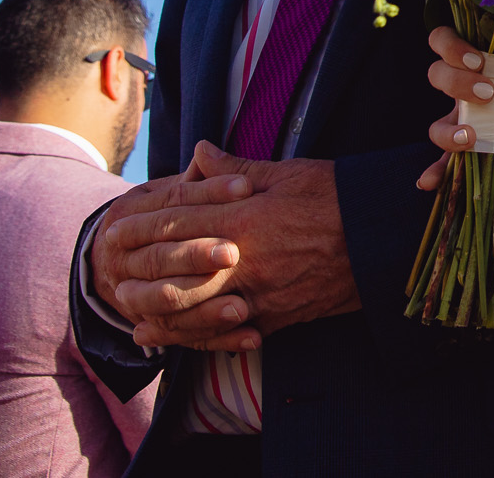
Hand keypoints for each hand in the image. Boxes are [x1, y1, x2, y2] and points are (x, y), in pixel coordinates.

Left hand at [112, 142, 360, 347]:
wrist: (382, 239)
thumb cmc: (338, 197)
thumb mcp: (288, 172)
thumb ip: (236, 168)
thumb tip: (199, 153)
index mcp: (243, 218)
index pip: (177, 222)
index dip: (141, 226)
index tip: (115, 228)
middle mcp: (244, 261)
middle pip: (174, 274)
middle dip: (140, 275)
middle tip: (112, 276)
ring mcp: (259, 294)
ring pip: (194, 312)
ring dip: (159, 317)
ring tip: (133, 317)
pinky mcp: (277, 317)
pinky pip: (227, 334)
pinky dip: (197, 339)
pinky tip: (178, 340)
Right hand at [416, 28, 493, 189]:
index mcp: (481, 55)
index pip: (444, 40)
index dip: (450, 47)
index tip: (476, 60)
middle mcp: (467, 84)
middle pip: (438, 76)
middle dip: (457, 84)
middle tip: (488, 94)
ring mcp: (470, 117)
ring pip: (438, 123)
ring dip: (446, 132)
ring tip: (471, 138)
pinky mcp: (479, 144)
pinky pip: (451, 160)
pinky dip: (438, 171)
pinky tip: (430, 183)